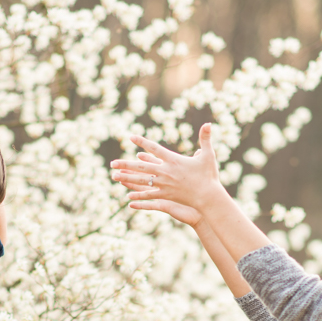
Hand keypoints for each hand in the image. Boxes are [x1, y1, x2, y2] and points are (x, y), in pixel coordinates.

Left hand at [110, 123, 224, 213]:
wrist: (208, 196)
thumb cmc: (209, 176)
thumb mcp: (208, 155)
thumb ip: (205, 139)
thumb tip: (209, 123)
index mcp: (174, 160)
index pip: (154, 148)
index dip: (142, 142)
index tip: (131, 137)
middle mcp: (166, 172)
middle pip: (141, 166)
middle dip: (125, 164)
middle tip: (112, 163)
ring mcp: (164, 184)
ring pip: (141, 180)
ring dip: (127, 178)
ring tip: (114, 176)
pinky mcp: (165, 195)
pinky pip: (148, 194)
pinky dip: (138, 194)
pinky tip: (127, 195)